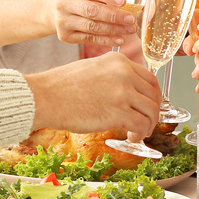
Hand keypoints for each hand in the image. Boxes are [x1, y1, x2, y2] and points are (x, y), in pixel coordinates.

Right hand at [25, 53, 159, 136]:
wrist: (45, 97)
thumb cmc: (61, 86)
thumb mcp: (93, 68)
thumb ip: (113, 75)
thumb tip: (127, 91)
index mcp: (118, 60)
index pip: (149, 78)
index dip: (152, 95)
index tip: (148, 106)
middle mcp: (124, 73)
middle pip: (153, 94)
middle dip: (153, 111)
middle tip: (146, 122)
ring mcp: (123, 92)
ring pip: (151, 110)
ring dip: (148, 124)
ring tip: (138, 132)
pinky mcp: (118, 112)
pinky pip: (142, 124)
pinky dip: (141, 133)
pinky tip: (131, 137)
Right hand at [53, 0, 137, 46]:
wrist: (52, 8)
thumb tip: (128, 6)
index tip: (123, 1)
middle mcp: (62, 2)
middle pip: (92, 10)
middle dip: (114, 16)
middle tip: (131, 19)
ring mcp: (62, 20)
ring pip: (92, 27)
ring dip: (114, 29)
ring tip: (130, 29)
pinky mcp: (65, 35)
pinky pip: (89, 38)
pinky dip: (106, 40)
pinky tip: (119, 39)